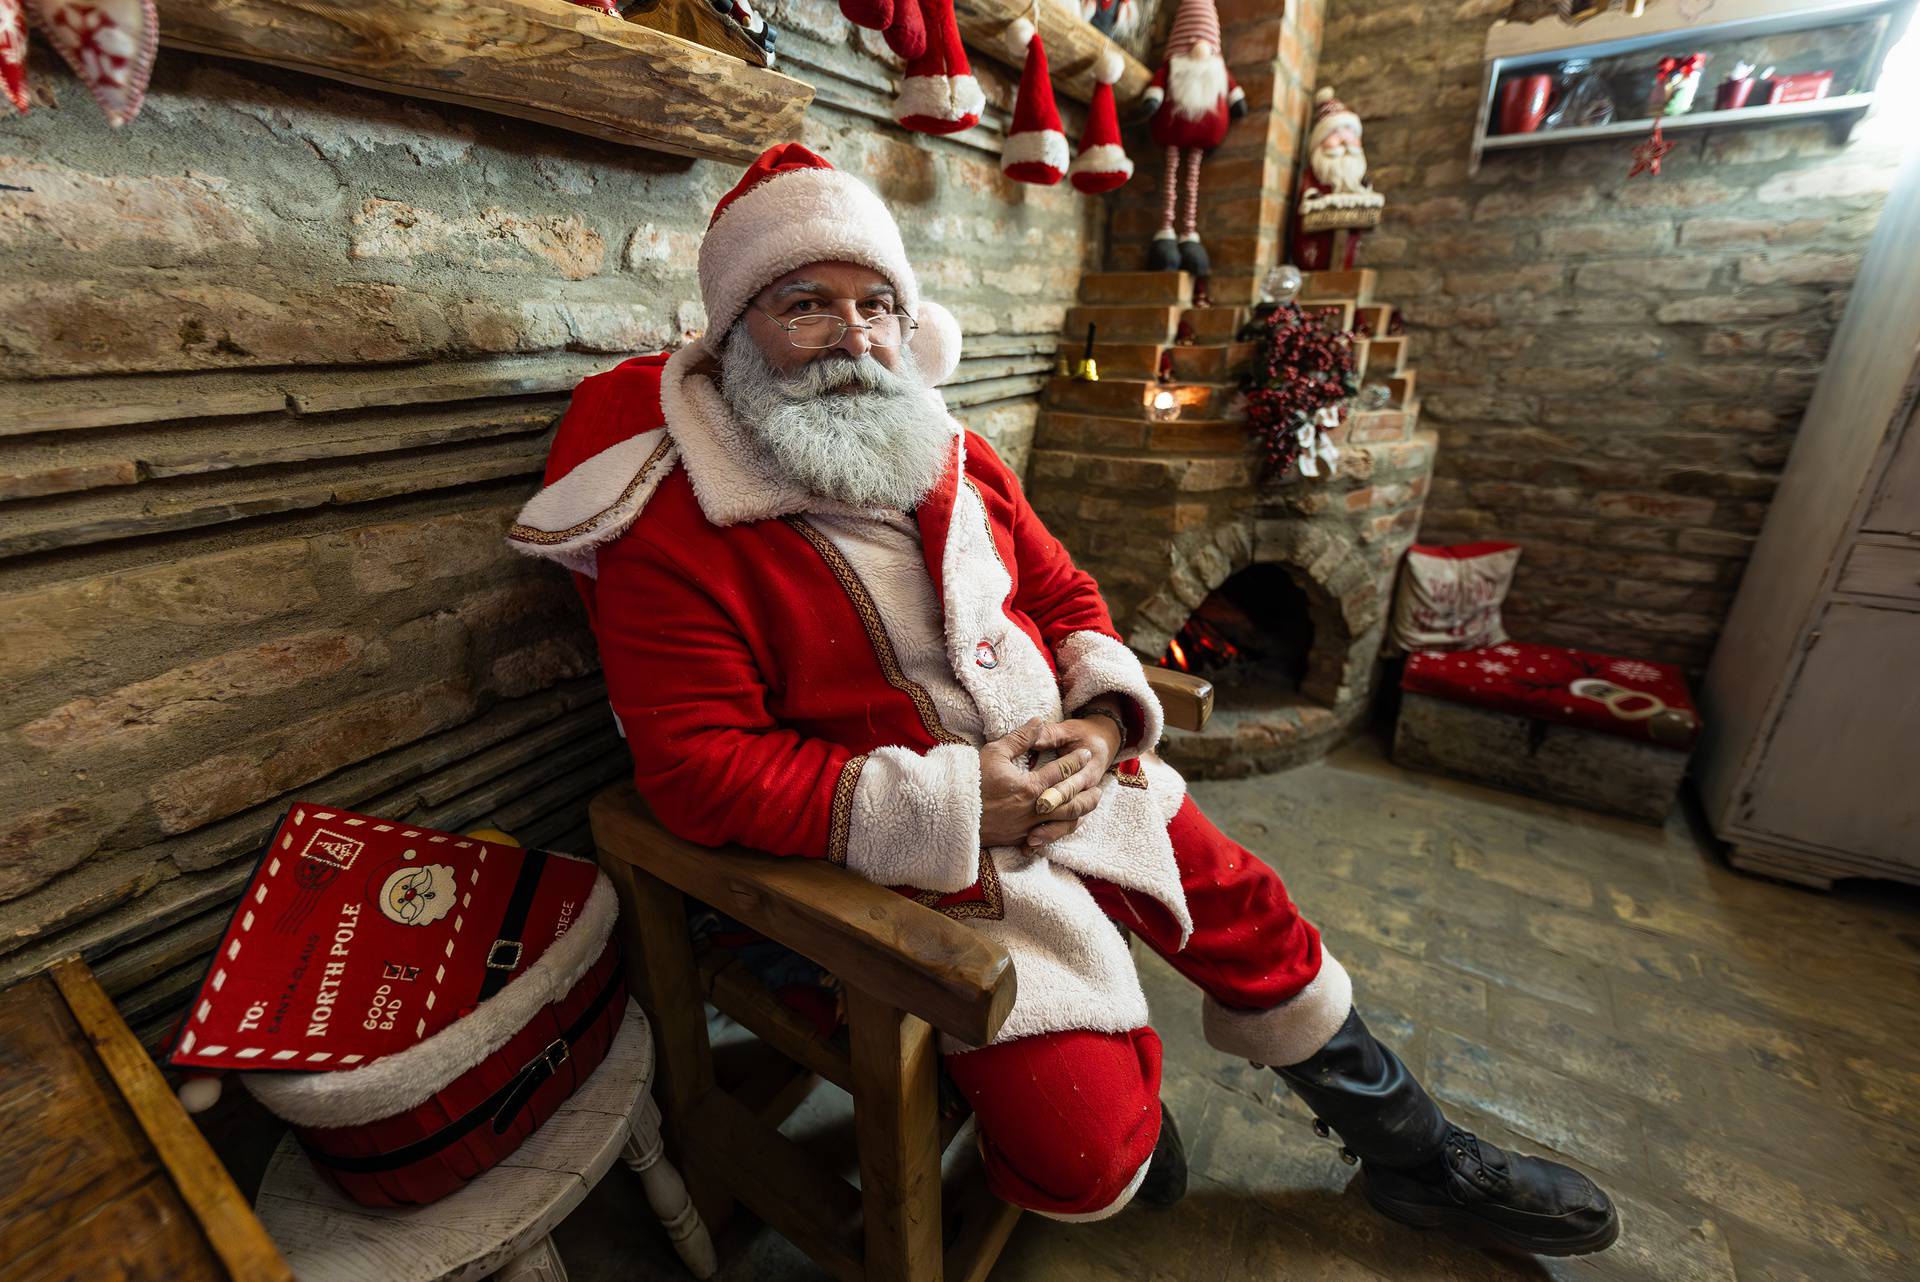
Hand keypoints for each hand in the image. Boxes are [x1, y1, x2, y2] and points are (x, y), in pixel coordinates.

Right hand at [977, 718, 1097, 847]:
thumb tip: (1038, 721)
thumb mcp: (994, 753)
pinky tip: (1065, 824)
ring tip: (1089, 804)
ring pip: (1064, 823)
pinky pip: (1048, 836)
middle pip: (1072, 803)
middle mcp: (1034, 810)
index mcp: (1030, 787)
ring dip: (1080, 813)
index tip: (1085, 753)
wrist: (950, 815)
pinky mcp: (1018, 839)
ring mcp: (1027, 828)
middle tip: (1099, 785)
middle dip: (1088, 793)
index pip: (1061, 772)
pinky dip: (1060, 830)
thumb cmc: (971, 782)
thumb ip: (1020, 738)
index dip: (1075, 761)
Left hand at [1025, 703, 1125, 845]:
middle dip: (1052, 819)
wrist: (1102, 742)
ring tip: (1030, 841)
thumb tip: (1032, 731)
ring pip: (1070, 823)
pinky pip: (1065, 828)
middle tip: (1031, 830)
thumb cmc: (1082, 735)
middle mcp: (1087, 790)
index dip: (1056, 794)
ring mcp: (1081, 802)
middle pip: (1072, 809)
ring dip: (1051, 833)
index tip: (1038, 802)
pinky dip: (1050, 837)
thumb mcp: (1068, 730)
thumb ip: (1049, 735)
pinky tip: (1030, 847)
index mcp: (1088, 770)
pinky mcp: (1073, 810)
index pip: (1073, 785)